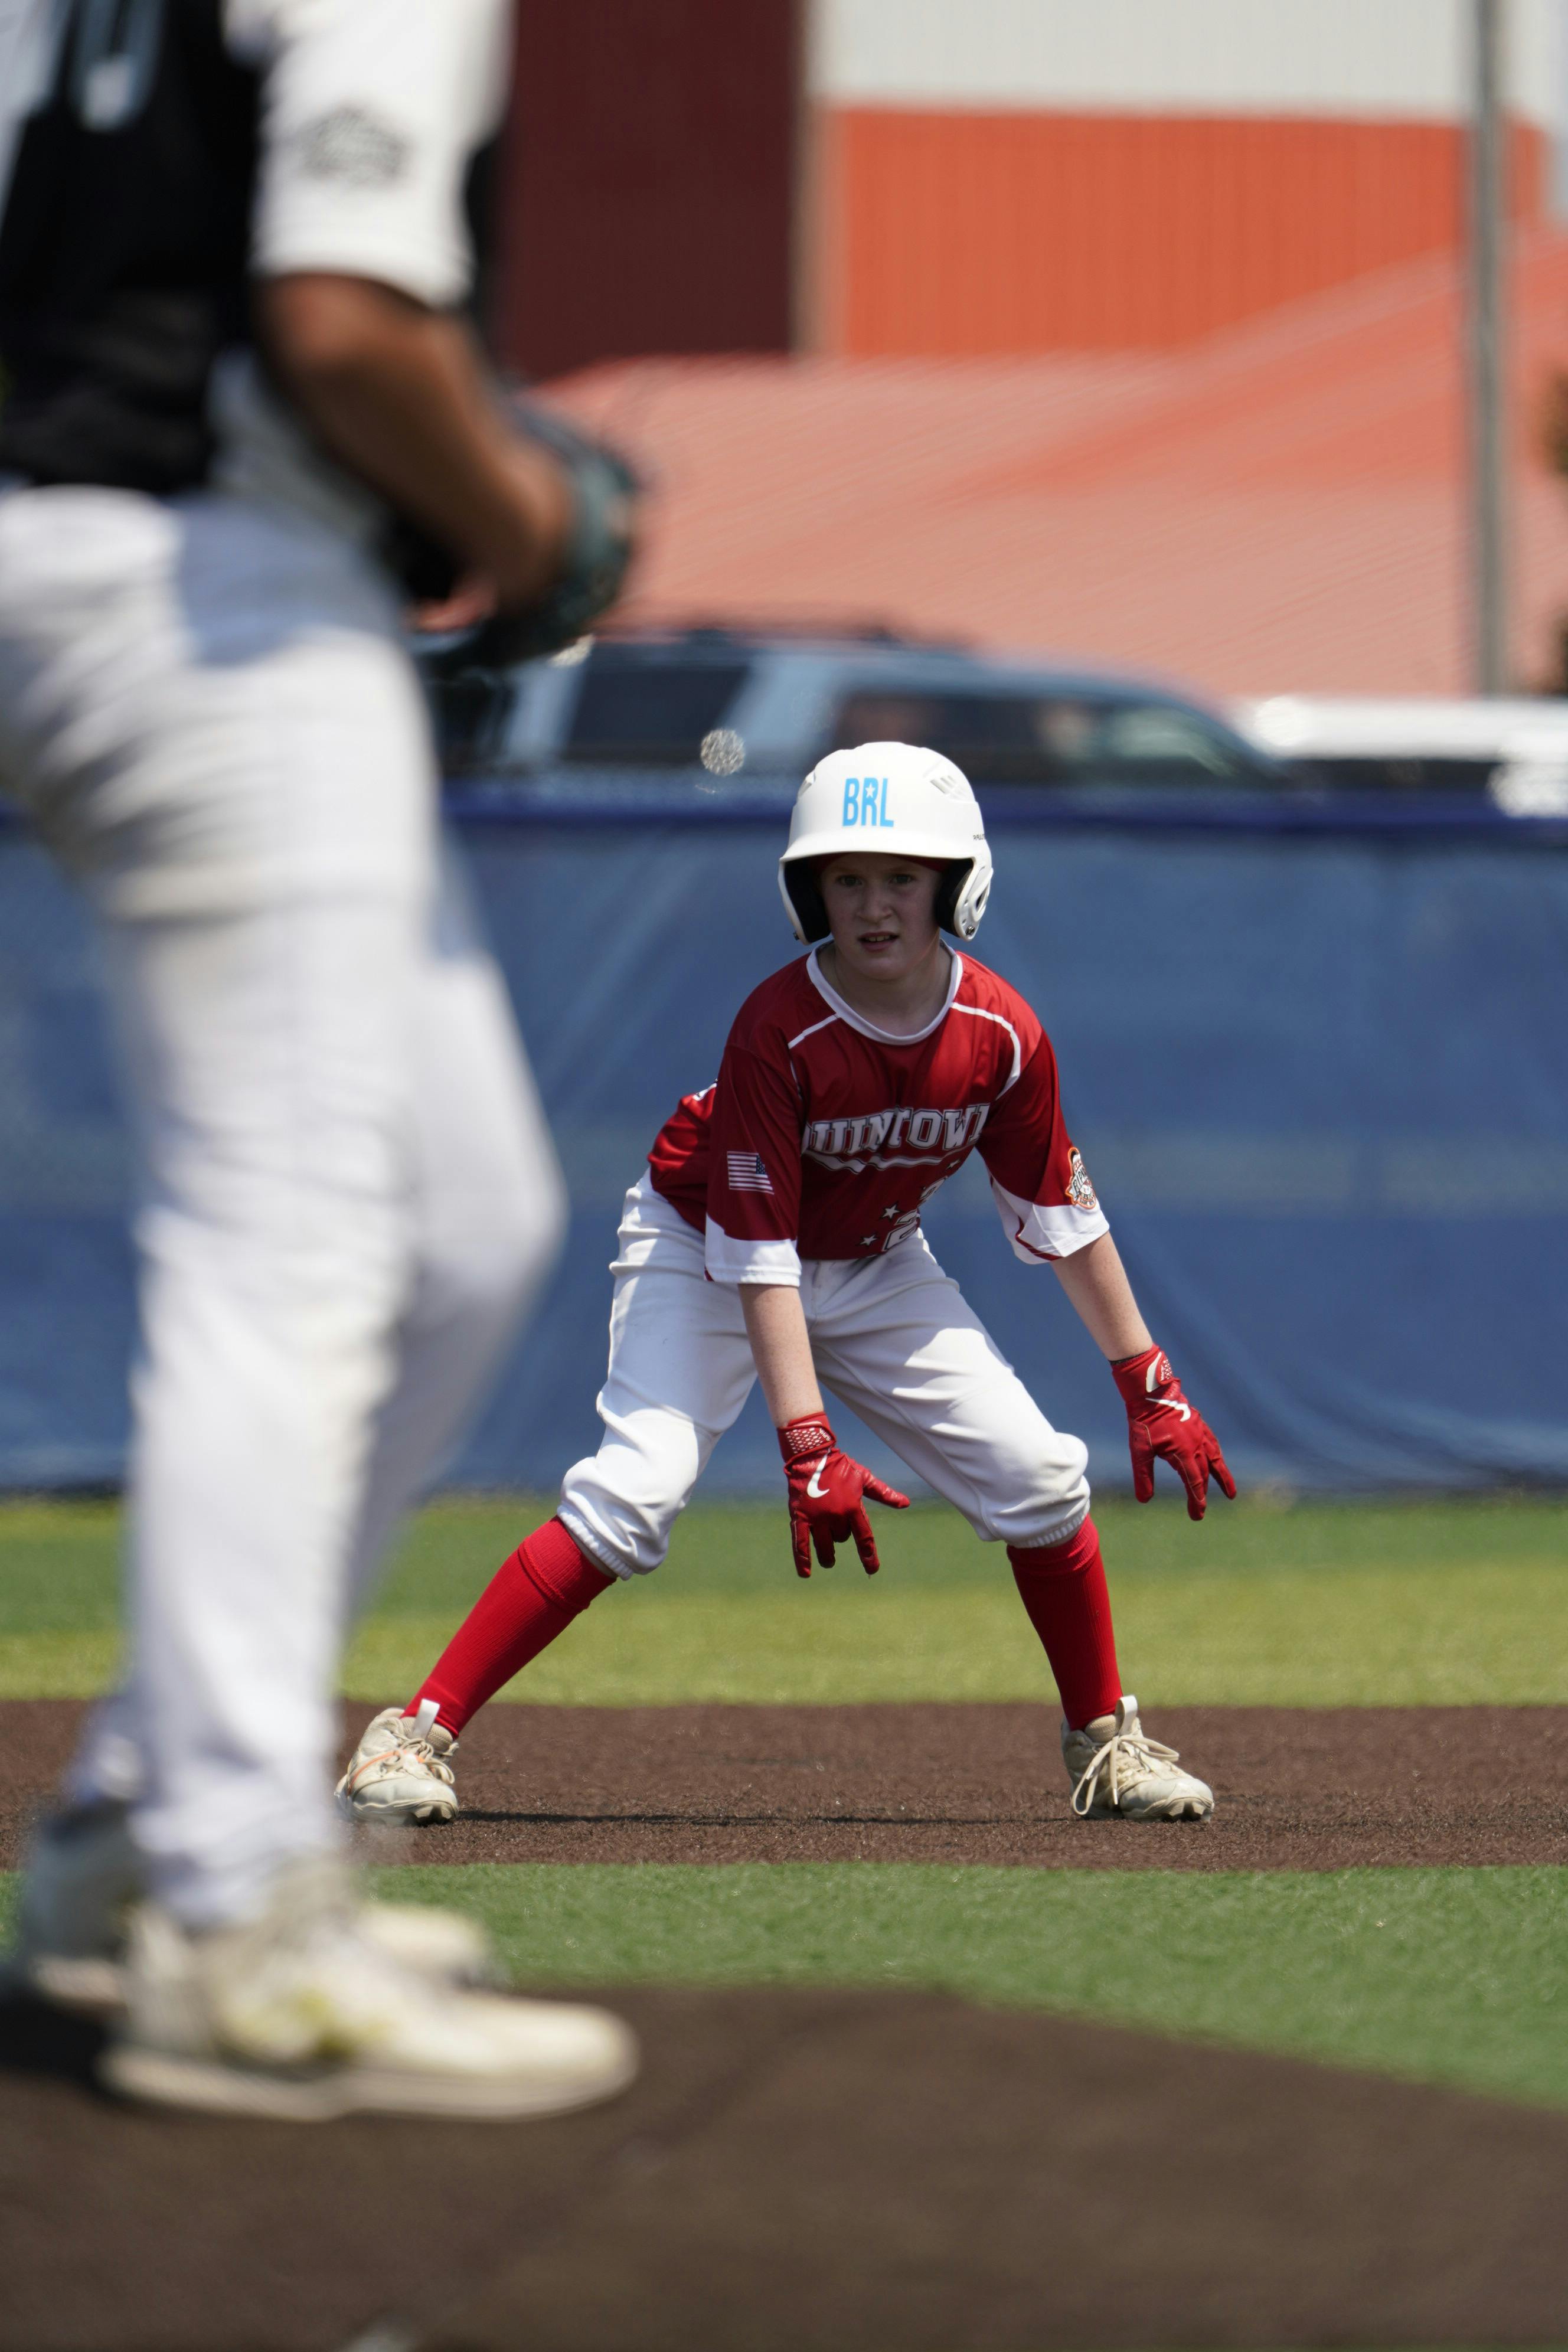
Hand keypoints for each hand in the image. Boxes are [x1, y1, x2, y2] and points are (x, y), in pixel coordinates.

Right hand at [777, 1416, 908, 1576]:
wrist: (812, 1456)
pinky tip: (806, 1574)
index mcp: (853, 1507)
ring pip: (825, 1545)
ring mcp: (817, 1517)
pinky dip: (803, 1560)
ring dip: (828, 1555)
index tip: (873, 1570)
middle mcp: (836, 1515)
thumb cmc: (841, 1467)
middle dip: (842, 1535)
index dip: (869, 1556)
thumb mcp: (865, 1479)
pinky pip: (801, 1543)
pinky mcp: (800, 1517)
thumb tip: (906, 1503)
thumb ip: (884, 1494)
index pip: (864, 1537)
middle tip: (837, 1524)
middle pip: (842, 1539)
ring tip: (829, 1560)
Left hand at [1111, 1345, 1235, 1521]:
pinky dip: (1216, 1455)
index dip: (1196, 1500)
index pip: (1193, 1482)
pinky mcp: (1199, 1423)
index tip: (1197, 1515)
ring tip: (1230, 1492)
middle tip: (1200, 1512)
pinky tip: (1217, 1459)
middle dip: (1202, 1494)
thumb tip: (1144, 1500)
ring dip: (1222, 1476)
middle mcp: (1197, 1444)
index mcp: (1184, 1453)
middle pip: (1203, 1474)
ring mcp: (1200, 1433)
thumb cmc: (1144, 1421)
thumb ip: (1144, 1475)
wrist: (1151, 1391)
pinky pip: (1212, 1443)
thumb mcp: (1140, 1450)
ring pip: (1215, 1459)